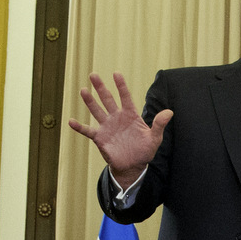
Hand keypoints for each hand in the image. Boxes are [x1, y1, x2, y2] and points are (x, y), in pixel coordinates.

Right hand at [69, 72, 171, 188]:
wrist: (133, 166)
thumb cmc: (144, 150)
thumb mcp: (154, 138)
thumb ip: (159, 125)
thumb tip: (170, 112)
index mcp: (130, 115)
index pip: (125, 97)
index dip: (121, 86)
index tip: (116, 74)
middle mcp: (117, 118)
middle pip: (107, 99)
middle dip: (100, 87)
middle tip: (93, 75)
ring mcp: (107, 127)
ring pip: (96, 111)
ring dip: (90, 101)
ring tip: (83, 90)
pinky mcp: (100, 138)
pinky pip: (87, 131)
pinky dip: (79, 127)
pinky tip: (71, 121)